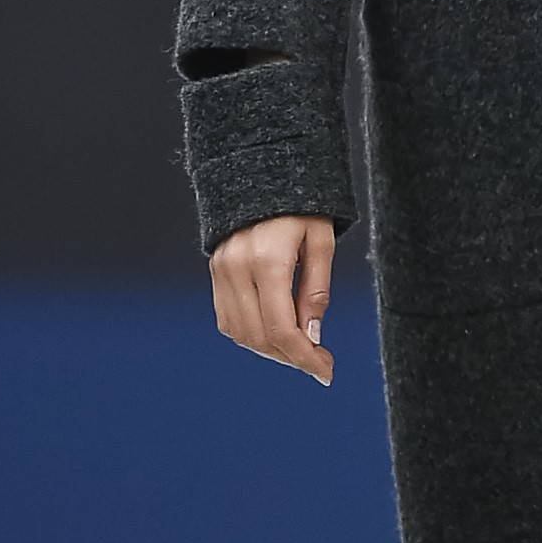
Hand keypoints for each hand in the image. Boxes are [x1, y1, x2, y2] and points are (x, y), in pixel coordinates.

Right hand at [209, 214, 335, 382]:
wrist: (261, 169)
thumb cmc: (301, 204)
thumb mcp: (321, 240)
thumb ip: (317, 290)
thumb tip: (313, 336)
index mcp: (268, 260)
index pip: (282, 328)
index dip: (305, 358)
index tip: (326, 373)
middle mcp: (238, 268)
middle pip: (260, 337)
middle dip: (291, 357)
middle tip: (319, 361)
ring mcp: (221, 270)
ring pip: (240, 333)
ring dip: (271, 350)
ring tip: (300, 347)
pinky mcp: (215, 271)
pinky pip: (228, 319)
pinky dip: (251, 334)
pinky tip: (275, 331)